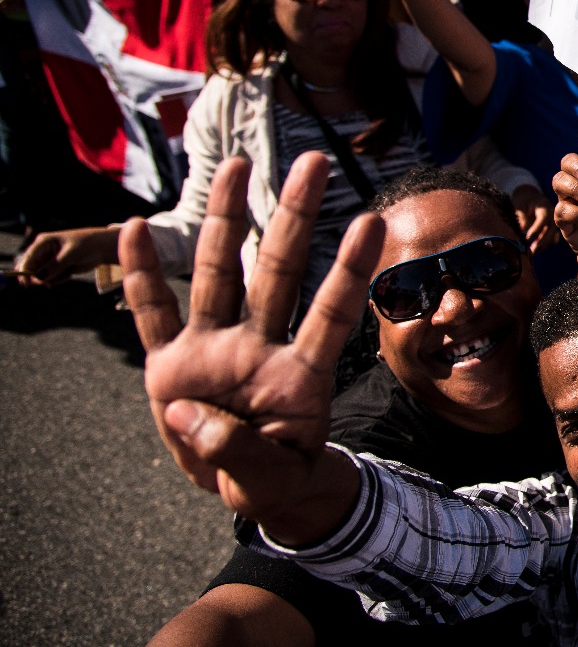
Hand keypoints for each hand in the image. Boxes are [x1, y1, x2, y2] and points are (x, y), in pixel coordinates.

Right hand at [13, 226, 119, 286]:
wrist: (101, 248)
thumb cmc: (86, 245)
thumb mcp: (70, 255)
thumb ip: (55, 266)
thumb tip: (40, 278)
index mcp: (43, 242)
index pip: (28, 258)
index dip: (23, 271)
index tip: (26, 283)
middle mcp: (43, 251)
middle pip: (30, 269)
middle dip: (38, 278)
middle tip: (48, 282)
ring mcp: (49, 261)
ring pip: (41, 277)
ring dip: (52, 278)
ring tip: (68, 271)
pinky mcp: (56, 268)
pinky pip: (50, 279)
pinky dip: (59, 279)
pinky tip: (69, 273)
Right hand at [123, 152, 380, 541]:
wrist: (249, 486)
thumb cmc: (275, 475)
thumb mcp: (270, 479)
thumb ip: (240, 452)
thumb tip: (190, 416)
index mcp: (297, 376)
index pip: (331, 312)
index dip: (349, 269)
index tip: (372, 221)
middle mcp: (257, 348)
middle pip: (277, 271)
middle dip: (293, 216)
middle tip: (314, 160)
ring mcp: (214, 350)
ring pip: (220, 274)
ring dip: (226, 219)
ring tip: (233, 164)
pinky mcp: (172, 364)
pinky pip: (155, 314)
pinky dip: (142, 276)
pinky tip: (135, 230)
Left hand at [509, 184, 557, 253]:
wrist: (530, 197)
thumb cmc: (523, 200)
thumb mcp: (519, 204)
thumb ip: (521, 215)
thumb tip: (523, 228)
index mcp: (544, 206)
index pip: (543, 218)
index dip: (536, 228)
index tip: (527, 237)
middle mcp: (552, 214)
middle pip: (551, 229)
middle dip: (542, 240)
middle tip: (531, 250)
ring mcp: (554, 222)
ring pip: (553, 235)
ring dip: (543, 245)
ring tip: (532, 253)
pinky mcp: (553, 229)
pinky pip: (552, 238)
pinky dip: (545, 245)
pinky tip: (537, 251)